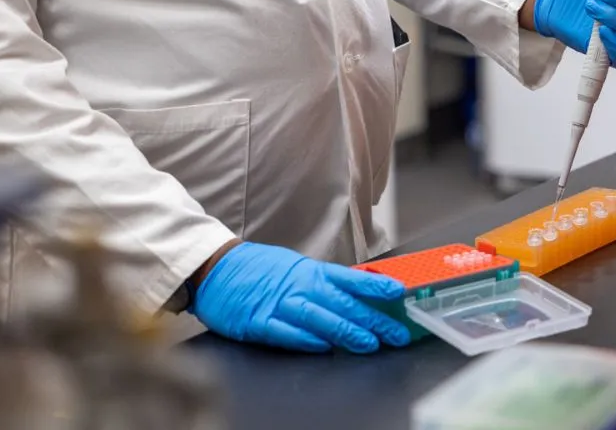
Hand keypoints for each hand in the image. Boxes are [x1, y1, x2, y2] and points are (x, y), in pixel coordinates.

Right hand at [191, 242, 410, 353]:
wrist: (216, 267)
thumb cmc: (259, 269)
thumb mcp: (297, 268)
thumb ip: (325, 283)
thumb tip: (358, 294)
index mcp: (312, 272)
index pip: (351, 278)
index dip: (376, 285)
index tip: (399, 292)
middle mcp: (300, 287)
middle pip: (342, 303)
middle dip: (373, 319)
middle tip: (396, 332)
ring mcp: (279, 304)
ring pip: (319, 318)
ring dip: (346, 331)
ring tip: (369, 343)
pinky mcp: (258, 322)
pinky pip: (285, 332)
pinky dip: (305, 340)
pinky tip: (323, 347)